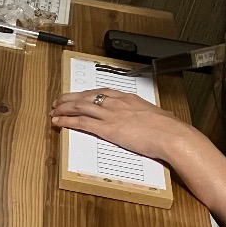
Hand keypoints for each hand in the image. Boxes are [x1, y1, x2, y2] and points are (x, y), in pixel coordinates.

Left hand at [50, 89, 194, 162]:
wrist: (171, 135)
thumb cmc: (168, 128)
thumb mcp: (156, 116)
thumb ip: (147, 116)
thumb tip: (152, 119)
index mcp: (129, 98)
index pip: (101, 92)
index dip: (85, 94)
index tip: (77, 96)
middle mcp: (117, 103)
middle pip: (87, 96)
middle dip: (69, 99)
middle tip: (58, 102)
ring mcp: (111, 115)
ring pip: (80, 107)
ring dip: (64, 108)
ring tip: (53, 111)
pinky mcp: (107, 129)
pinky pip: (82, 123)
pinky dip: (67, 121)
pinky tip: (58, 122)